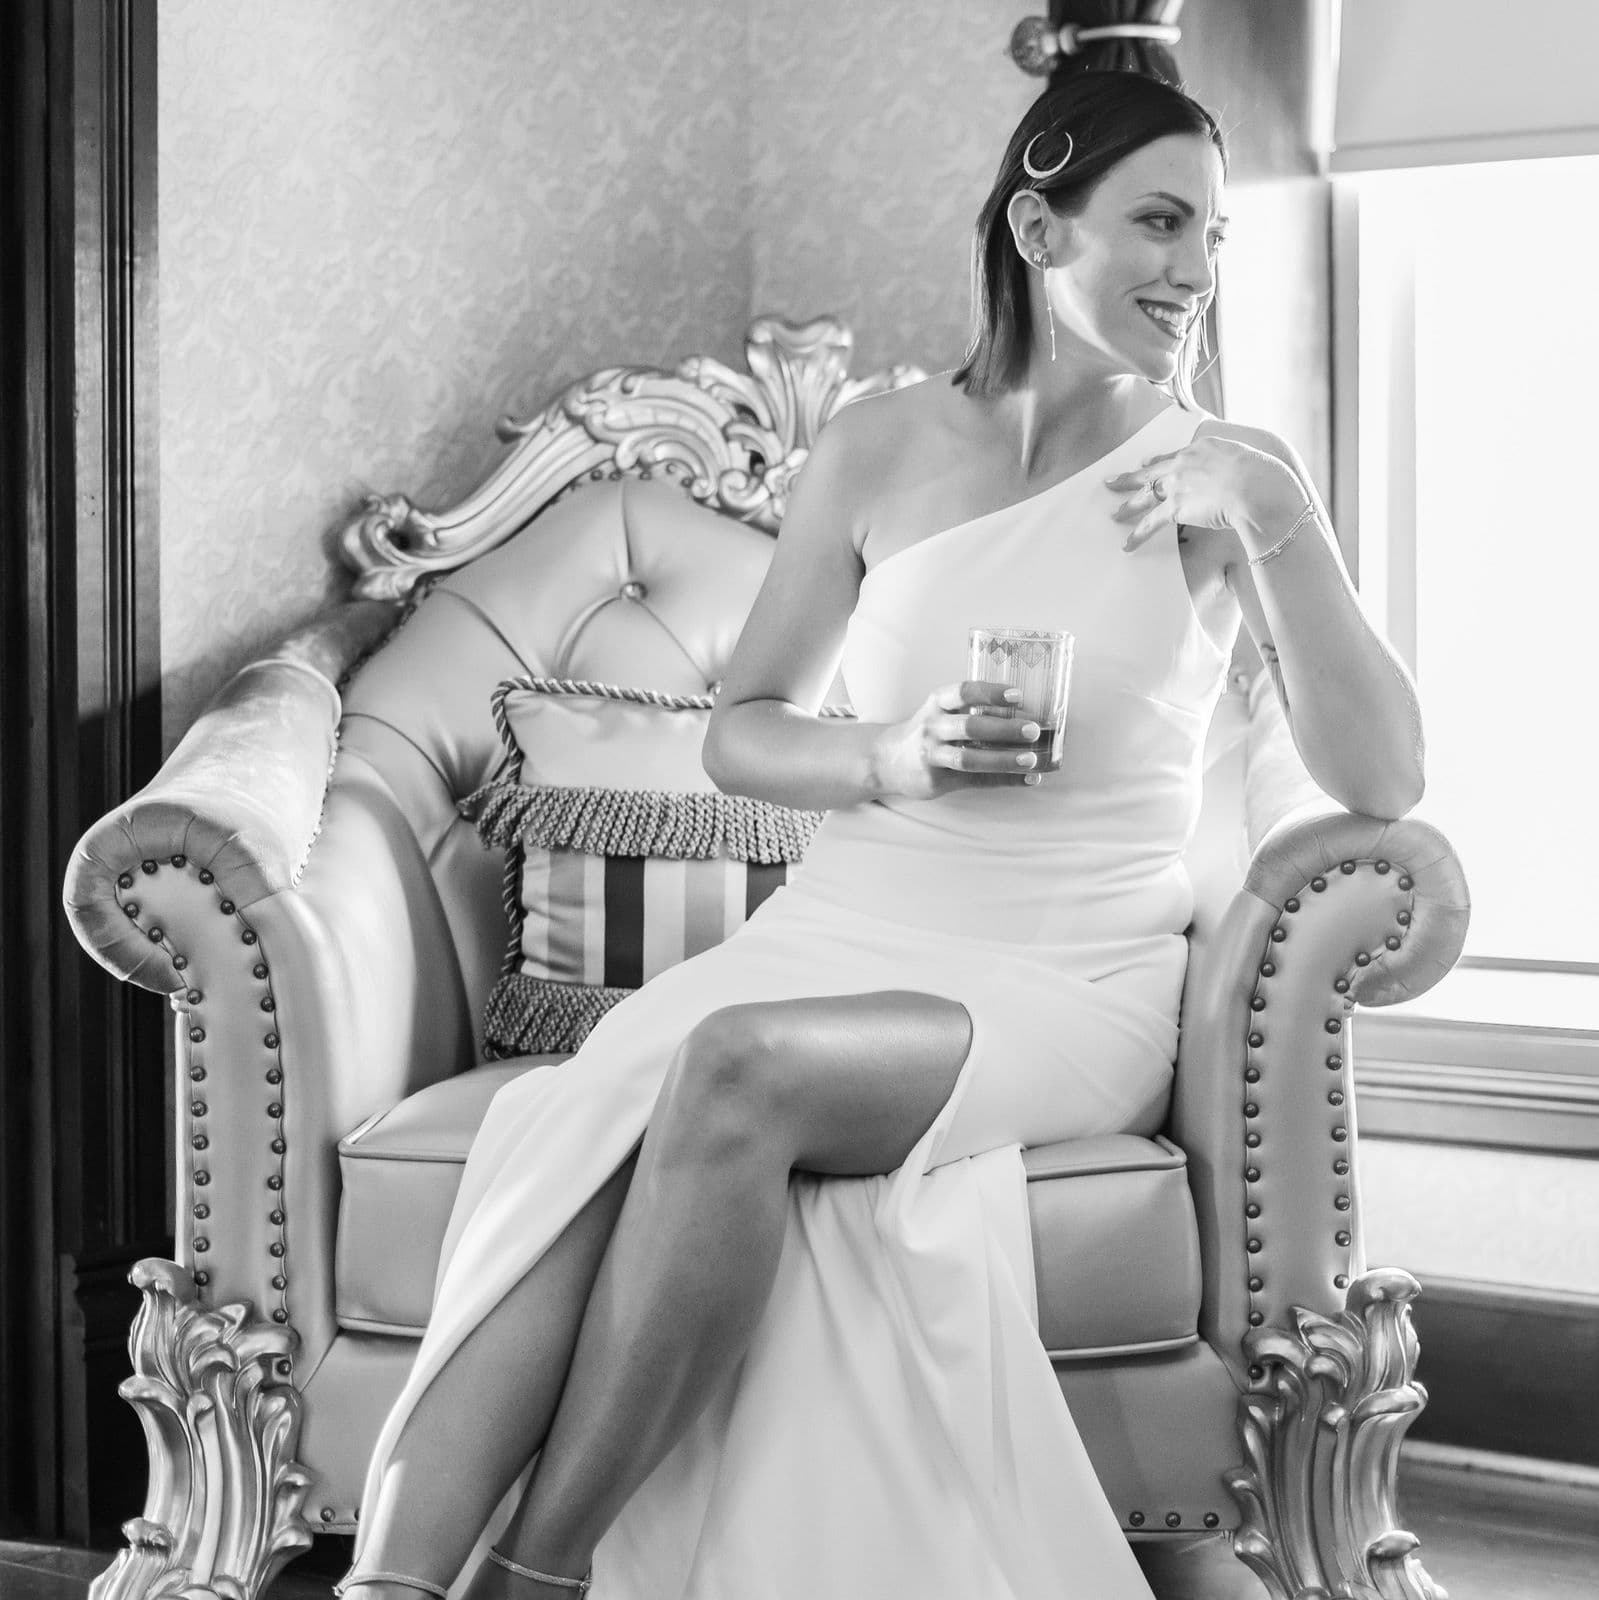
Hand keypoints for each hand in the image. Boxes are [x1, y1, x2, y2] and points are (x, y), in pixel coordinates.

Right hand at [873, 680, 1045, 800]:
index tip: (1017, 695)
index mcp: (936, 703)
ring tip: (1031, 760)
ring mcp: (932, 755)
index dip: (990, 692)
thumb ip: (971, 710)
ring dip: (1003, 760)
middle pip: (969, 727)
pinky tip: (1027, 779)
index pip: (963, 692)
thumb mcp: (940, 712)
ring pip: (969, 759)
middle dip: (1003, 729)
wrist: (887, 760)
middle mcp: (932, 727)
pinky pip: (974, 781)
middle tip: (1032, 730)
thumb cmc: (927, 732)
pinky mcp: (936, 780)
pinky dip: (1003, 780)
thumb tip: (1023, 713)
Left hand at [1105, 431, 1302, 551]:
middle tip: (1112, 482)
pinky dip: (1138, 535)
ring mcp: (1178, 483)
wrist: (1257, 488)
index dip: (1159, 462)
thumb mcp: (1251, 461)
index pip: (1175, 455)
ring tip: (1116, 515)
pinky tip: (1127, 544)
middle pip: (1151, 471)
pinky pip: (1150, 523)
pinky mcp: (1176, 507)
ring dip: (1128, 507)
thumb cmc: (1264, 477)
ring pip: (1145, 495)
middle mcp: (1186, 461)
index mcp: (1205, 446)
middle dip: (1130, 478)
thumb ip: (1238, 467)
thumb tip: (1245, 478)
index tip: (1147, 464)